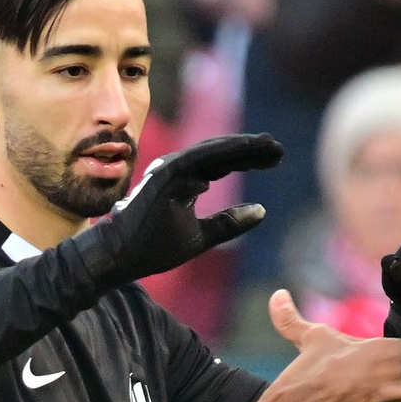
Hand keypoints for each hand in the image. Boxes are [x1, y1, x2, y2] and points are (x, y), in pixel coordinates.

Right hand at [73, 135, 282, 286]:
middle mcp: (180, 171)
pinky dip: (224, 150)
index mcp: (187, 182)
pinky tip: (248, 147)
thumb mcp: (201, 236)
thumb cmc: (154, 246)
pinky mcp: (166, 174)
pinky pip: (200, 156)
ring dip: (243, 146)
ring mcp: (171, 169)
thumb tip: (262, 211)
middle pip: (223, 154)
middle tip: (280, 149)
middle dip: (253, 150)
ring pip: (214, 150)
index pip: (223, 164)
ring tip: (271, 146)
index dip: (250, 160)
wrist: (121, 256)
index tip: (277, 160)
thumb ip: (229, 223)